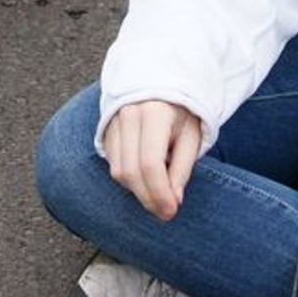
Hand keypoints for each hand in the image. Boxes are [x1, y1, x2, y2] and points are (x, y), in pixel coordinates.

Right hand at [101, 99, 203, 221]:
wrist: (159, 84)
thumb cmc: (181, 112)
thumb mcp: (192, 135)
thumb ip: (182, 168)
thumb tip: (172, 202)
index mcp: (155, 113)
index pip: (150, 163)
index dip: (159, 192)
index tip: (171, 211)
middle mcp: (129, 116)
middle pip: (131, 171)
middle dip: (148, 198)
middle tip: (165, 212)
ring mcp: (113, 122)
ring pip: (119, 171)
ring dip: (138, 191)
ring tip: (158, 195)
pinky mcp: (106, 131)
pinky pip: (113, 164)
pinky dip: (129, 179)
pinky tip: (145, 178)